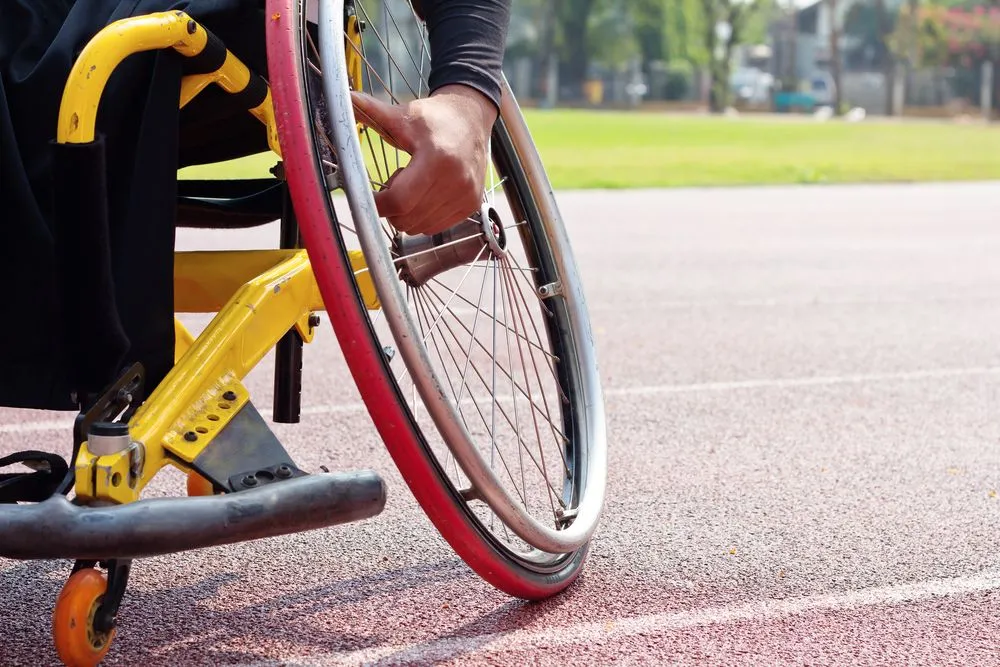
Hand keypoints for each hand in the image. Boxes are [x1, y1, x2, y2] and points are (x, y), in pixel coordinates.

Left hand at [351, 84, 497, 235]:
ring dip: (407, 212)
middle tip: (395, 182)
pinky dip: (422, 217)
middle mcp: (456, 181)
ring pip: (419, 227)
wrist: (472, 119)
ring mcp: (465, 196)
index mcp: (436, 159)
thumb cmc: (435, 118)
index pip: (399, 200)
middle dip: (391, 207)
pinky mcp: (471, 205)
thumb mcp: (405, 115)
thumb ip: (374, 112)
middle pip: (406, 218)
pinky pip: (434, 227)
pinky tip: (426, 193)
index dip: (377, 203)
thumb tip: (347, 98)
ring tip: (413, 185)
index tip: (368, 195)